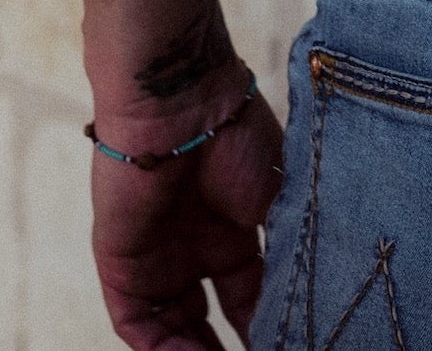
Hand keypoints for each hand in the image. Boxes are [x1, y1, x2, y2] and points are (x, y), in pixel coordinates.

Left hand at [90, 84, 283, 348]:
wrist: (182, 104)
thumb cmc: (238, 135)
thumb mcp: (278, 194)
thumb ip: (286, 245)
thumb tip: (310, 293)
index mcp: (235, 228)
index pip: (250, 294)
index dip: (268, 323)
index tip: (294, 339)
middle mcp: (195, 248)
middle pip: (209, 319)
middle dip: (230, 349)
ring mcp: (158, 259)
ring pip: (174, 330)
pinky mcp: (121, 267)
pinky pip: (138, 325)